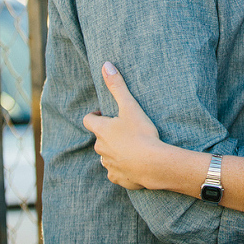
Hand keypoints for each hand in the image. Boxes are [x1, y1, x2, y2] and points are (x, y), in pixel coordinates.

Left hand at [81, 62, 162, 190]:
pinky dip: (121, 168)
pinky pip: (115, 172)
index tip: (104, 114)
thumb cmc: (141, 134)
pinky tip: (133, 165)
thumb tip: (105, 64)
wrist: (154, 164)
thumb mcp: (130, 106)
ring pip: (106, 156)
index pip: (88, 120)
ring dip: (114, 151)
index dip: (95, 116)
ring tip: (130, 147)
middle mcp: (100, 148)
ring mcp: (108, 164)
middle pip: (99, 138)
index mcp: (101, 131)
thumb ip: (117, 86)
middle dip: (107, 134)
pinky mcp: (118, 178)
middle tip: (123, 130)